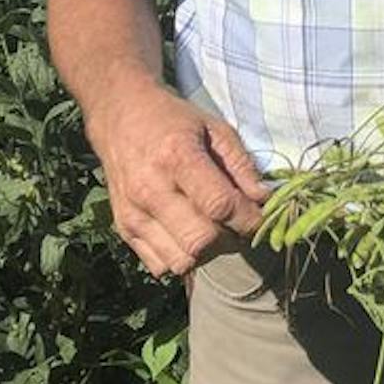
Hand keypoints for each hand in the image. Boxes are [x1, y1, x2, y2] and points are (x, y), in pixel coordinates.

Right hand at [85, 88, 271, 277]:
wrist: (120, 117)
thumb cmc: (173, 121)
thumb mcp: (215, 128)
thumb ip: (242, 165)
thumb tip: (263, 200)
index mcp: (176, 157)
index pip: (219, 205)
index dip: (248, 219)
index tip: (260, 217)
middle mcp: (150, 190)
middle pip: (201, 241)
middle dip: (231, 239)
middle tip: (239, 224)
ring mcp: (132, 214)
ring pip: (182, 261)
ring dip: (207, 253)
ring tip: (214, 230)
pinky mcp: (123, 229)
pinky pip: (161, 265)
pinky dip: (182, 258)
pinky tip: (189, 234)